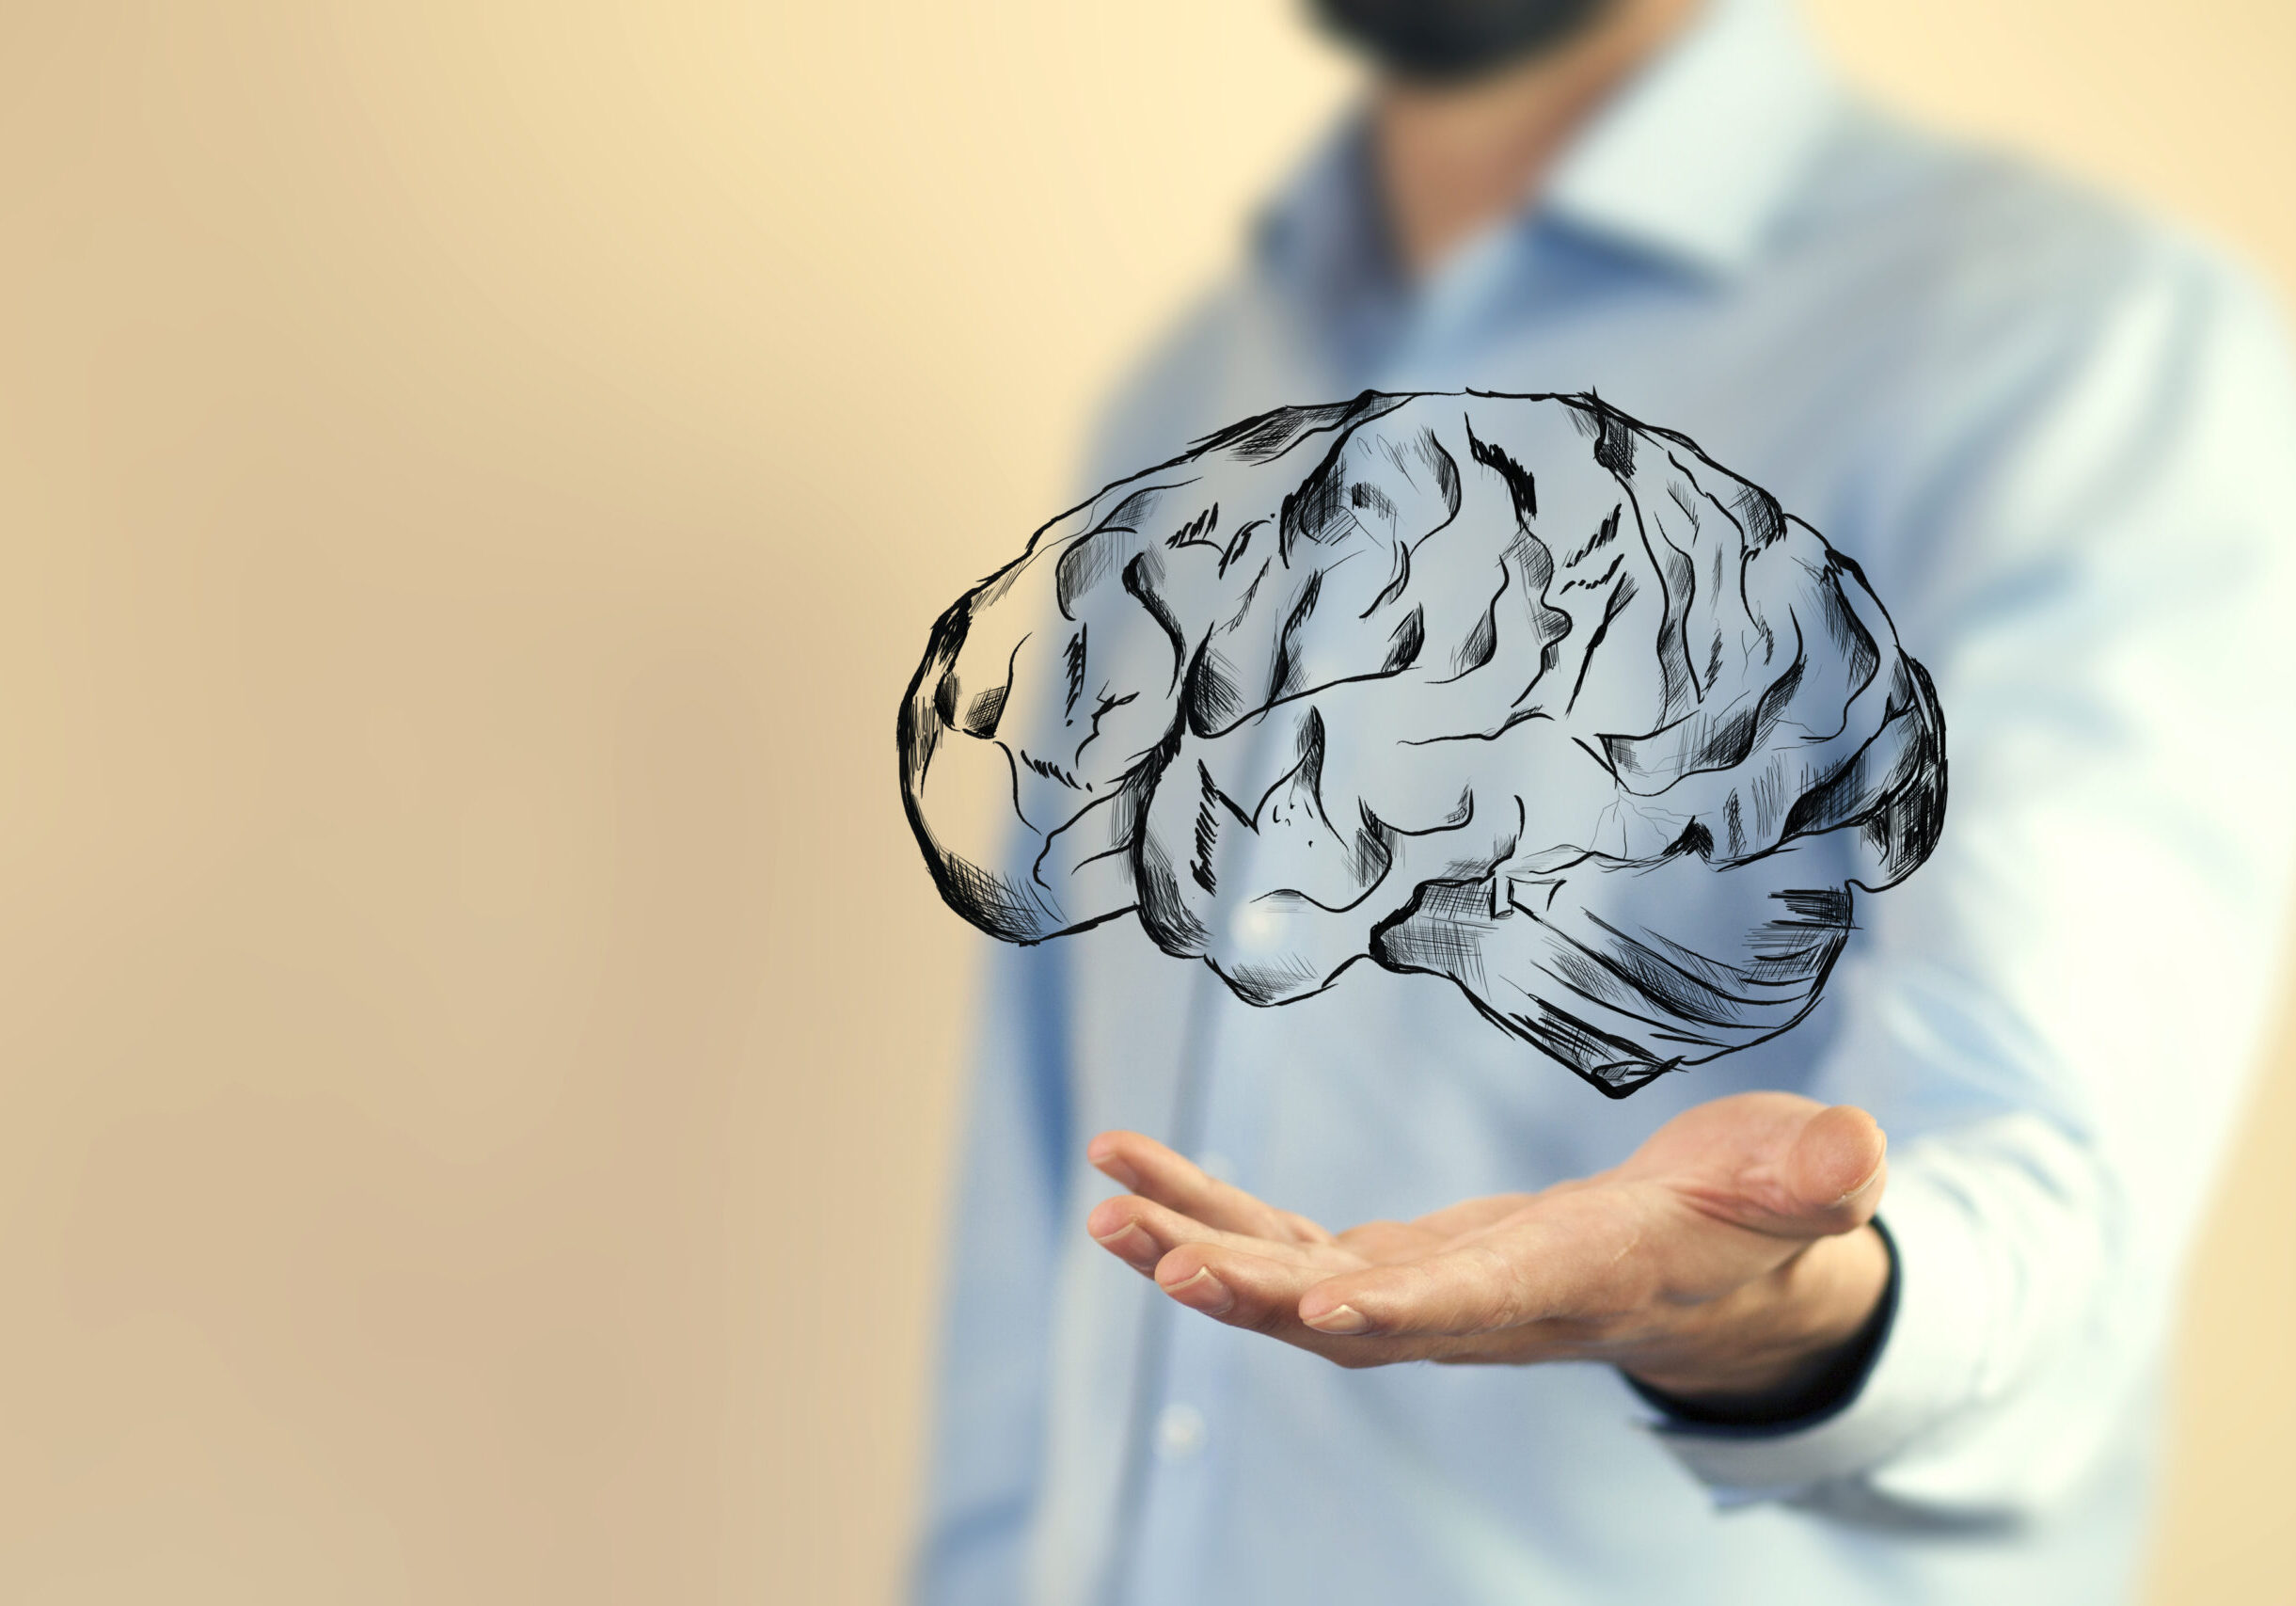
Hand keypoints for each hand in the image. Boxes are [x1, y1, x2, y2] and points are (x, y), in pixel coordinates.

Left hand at [1084, 1091, 1890, 1403]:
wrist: (1719, 1277)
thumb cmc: (1767, 1220)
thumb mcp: (1806, 1186)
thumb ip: (1818, 1175)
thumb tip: (1858, 1157)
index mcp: (1587, 1279)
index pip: (1493, 1304)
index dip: (1414, 1309)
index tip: (1329, 1311)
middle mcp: (1490, 1305)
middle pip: (1361, 1314)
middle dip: (1260, 1292)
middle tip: (1158, 1258)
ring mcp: (1435, 1291)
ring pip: (1300, 1287)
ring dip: (1202, 1252)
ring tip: (1105, 1211)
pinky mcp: (1401, 1265)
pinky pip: (1288, 1246)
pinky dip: (1210, 1218)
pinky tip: (1130, 1188)